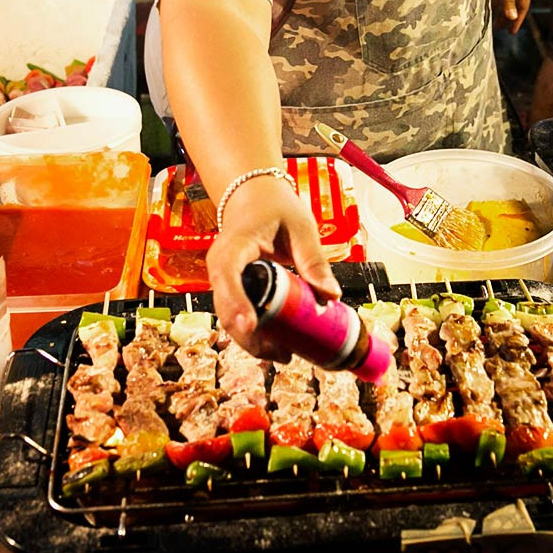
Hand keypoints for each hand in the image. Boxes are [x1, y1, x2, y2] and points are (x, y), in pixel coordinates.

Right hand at [207, 175, 338, 360]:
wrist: (253, 197)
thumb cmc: (276, 207)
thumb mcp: (301, 228)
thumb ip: (314, 260)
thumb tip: (332, 296)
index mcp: (234, 245)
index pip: (228, 276)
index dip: (237, 303)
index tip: (251, 326)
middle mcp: (220, 266)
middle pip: (225, 307)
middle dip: (250, 336)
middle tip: (283, 354)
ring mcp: (222, 280)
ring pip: (229, 318)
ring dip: (252, 341)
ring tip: (285, 356)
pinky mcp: (231, 289)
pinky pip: (237, 315)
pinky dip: (254, 333)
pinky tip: (277, 346)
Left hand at [488, 0, 530, 31]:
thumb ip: (507, 0)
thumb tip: (512, 18)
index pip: (522, 6)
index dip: (517, 20)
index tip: (511, 32)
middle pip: (514, 2)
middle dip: (507, 16)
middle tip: (499, 29)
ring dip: (499, 7)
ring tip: (491, 17)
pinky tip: (486, 0)